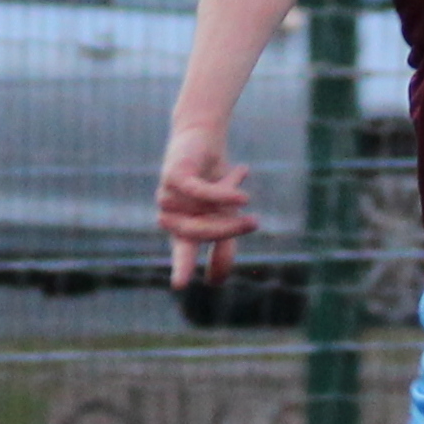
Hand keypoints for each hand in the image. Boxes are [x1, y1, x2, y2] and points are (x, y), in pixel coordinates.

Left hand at [157, 122, 257, 289]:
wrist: (205, 138)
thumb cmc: (213, 178)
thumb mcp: (225, 214)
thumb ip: (223, 246)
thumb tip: (215, 283)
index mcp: (182, 228)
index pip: (183, 251)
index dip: (182, 267)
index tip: (180, 285)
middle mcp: (171, 214)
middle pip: (198, 233)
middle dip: (227, 230)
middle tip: (255, 222)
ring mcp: (168, 195)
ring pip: (202, 211)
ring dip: (226, 201)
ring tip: (244, 192)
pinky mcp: (174, 175)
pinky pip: (199, 191)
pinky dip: (221, 194)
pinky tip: (243, 197)